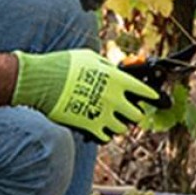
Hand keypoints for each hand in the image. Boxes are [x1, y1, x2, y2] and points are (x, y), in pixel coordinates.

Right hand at [11, 48, 162, 142]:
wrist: (41, 81)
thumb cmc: (63, 65)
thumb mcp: (89, 58)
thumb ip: (106, 67)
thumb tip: (114, 71)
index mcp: (117, 79)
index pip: (143, 90)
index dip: (151, 95)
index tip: (154, 98)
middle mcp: (115, 98)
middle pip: (136, 114)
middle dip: (133, 112)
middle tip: (127, 111)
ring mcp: (103, 114)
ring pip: (123, 128)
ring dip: (118, 124)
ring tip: (110, 119)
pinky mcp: (90, 126)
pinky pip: (106, 136)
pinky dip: (104, 133)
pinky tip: (98, 127)